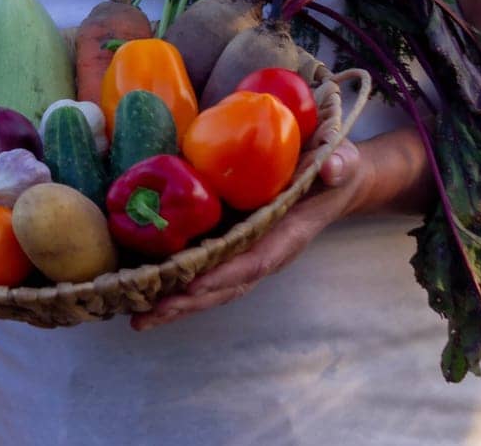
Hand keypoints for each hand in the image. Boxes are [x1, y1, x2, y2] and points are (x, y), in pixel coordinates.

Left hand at [130, 140, 368, 330]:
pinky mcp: (233, 250)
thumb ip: (339, 165)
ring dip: (176, 305)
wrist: (331, 183)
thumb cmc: (332, 168)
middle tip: (150, 313)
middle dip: (189, 302)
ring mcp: (248, 255)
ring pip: (212, 288)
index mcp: (289, 235)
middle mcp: (266, 253)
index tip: (194, 285)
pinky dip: (176, 287)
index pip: (256, 260)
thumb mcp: (342, 161)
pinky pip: (205, 273)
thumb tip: (333, 169)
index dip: (226, 274)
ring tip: (138, 318)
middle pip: (226, 286)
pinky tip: (142, 295)